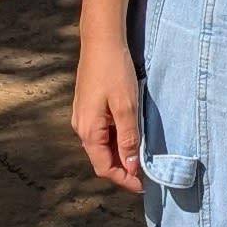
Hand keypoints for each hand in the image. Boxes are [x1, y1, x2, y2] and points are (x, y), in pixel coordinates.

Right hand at [71, 33, 142, 190]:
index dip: (124, 180)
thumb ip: (128, 138)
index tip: (144, 186)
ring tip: (141, 156)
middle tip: (146, 174)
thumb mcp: (126, 106)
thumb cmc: (114, 71)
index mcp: (88, 131)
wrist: (101, 40)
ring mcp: (82, 116)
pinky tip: (131, 135)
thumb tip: (131, 166)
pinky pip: (101, 132)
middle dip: (123, 169)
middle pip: (101, 159)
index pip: (105, 168)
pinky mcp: (88, 106)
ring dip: (120, 154)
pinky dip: (115, 139)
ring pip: (101, 146)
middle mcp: (81, 127)